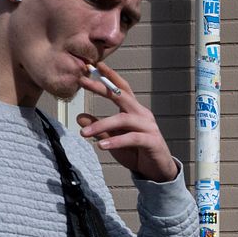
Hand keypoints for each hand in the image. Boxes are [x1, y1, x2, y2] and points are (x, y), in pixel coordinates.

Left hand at [77, 62, 177, 182]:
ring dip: (102, 125)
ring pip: (123, 120)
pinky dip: (116, 141)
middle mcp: (142, 114)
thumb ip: (100, 128)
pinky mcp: (152, 141)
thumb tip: (80, 117)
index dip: (110, 76)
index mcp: (134, 111)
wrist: (157, 171)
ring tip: (84, 133)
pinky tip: (101, 146)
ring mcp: (149, 127)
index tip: (95, 65)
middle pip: (121, 96)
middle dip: (102, 88)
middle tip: (83, 82)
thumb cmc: (136, 153)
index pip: (122, 89)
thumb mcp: (113, 139)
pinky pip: (132, 138)